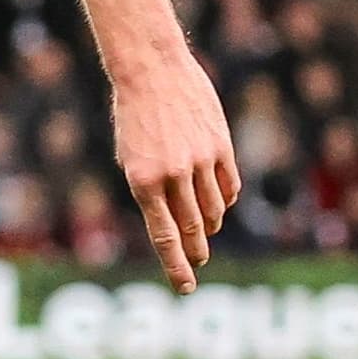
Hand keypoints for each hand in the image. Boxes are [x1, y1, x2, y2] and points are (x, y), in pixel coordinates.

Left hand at [111, 51, 239, 291]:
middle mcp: (173, 175)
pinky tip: (219, 205)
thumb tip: (173, 221)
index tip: (185, 288)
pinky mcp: (221, 146)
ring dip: (209, 226)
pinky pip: (229, 186)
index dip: (176, 266)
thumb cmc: (133, 116)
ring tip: (204, 233)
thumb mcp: (129, 158)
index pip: (165, 237)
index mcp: (142, 181)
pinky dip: (224, 201)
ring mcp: (200, 160)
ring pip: (214, 210)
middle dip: (195, 252)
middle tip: (197, 265)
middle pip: (193, 229)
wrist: (152, 71)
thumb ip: (150, 190)